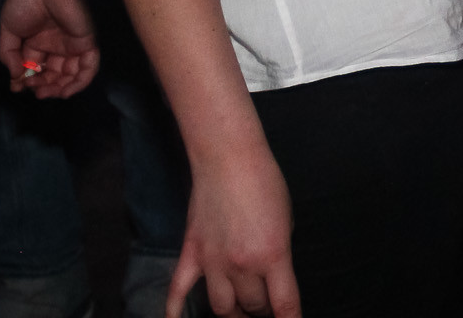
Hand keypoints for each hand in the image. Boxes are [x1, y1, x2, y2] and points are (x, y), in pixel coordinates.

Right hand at [0, 0, 99, 98]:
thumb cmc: (24, 2)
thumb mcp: (8, 32)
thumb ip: (9, 56)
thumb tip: (16, 78)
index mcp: (39, 43)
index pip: (36, 69)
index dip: (27, 81)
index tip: (17, 87)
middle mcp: (57, 46)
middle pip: (55, 75)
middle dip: (44, 87)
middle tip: (34, 91)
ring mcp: (73, 44)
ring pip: (72, 74)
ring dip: (60, 88)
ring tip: (46, 92)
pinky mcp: (86, 41)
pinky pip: (89, 66)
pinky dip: (80, 82)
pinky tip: (65, 91)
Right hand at [171, 145, 299, 316]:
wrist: (228, 159)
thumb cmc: (265, 182)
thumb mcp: (287, 219)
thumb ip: (279, 251)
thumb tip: (272, 273)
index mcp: (273, 255)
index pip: (284, 304)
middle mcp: (241, 265)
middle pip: (253, 306)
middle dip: (263, 310)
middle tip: (267, 306)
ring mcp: (212, 262)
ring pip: (221, 307)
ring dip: (234, 313)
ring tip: (242, 312)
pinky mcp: (191, 253)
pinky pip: (178, 292)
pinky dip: (175, 313)